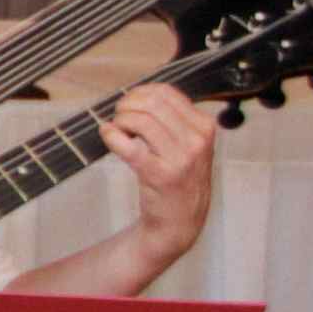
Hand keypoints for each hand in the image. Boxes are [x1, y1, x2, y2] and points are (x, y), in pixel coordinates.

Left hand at [103, 78, 220, 257]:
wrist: (181, 218)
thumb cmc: (179, 176)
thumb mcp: (189, 143)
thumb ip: (172, 118)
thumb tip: (139, 93)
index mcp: (204, 126)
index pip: (166, 93)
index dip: (140, 93)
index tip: (130, 103)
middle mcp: (196, 140)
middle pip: (152, 102)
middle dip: (127, 104)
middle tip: (119, 116)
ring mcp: (179, 158)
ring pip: (140, 120)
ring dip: (120, 120)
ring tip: (117, 130)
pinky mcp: (159, 173)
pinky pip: (127, 144)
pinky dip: (111, 135)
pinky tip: (108, 135)